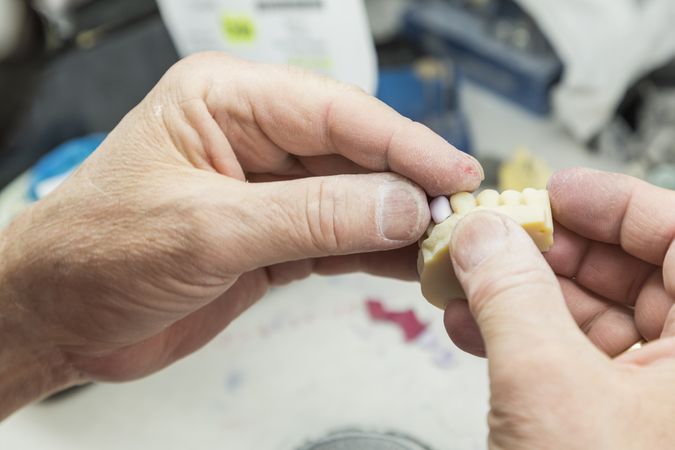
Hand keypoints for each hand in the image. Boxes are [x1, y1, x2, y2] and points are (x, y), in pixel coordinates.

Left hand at [0, 52, 482, 410]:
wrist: (60, 316)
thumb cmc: (97, 252)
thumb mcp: (208, 228)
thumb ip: (311, 216)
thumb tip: (400, 206)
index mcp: (226, 101)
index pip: (335, 111)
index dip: (402, 142)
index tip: (452, 172)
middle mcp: (253, 136)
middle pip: (353, 151)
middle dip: (408, 182)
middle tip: (460, 212)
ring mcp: (267, 190)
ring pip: (353, 196)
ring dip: (398, 221)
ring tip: (445, 241)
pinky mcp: (274, 237)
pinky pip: (338, 236)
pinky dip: (374, 251)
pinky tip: (407, 261)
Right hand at [446, 211, 674, 448]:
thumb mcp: (547, 382)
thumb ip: (513, 293)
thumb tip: (485, 233)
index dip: (617, 205)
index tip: (554, 194)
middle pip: (635, 275)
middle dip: (556, 251)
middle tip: (503, 236)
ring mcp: (653, 400)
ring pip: (595, 317)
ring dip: (524, 294)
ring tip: (471, 277)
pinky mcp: (613, 423)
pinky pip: (572, 358)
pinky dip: (522, 338)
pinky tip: (473, 326)